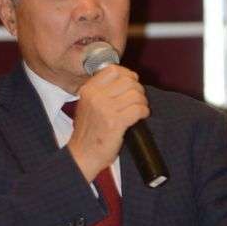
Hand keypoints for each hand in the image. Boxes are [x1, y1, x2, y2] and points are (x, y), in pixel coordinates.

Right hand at [67, 64, 148, 181]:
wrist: (82, 155)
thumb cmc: (87, 133)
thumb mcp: (87, 105)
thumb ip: (101, 92)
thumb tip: (125, 80)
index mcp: (88, 90)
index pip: (113, 70)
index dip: (127, 74)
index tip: (131, 82)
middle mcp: (96, 97)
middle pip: (128, 81)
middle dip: (138, 89)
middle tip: (138, 99)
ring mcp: (106, 109)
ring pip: (135, 94)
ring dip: (142, 102)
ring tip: (140, 109)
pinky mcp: (116, 123)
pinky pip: (138, 109)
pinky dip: (144, 112)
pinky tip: (141, 116)